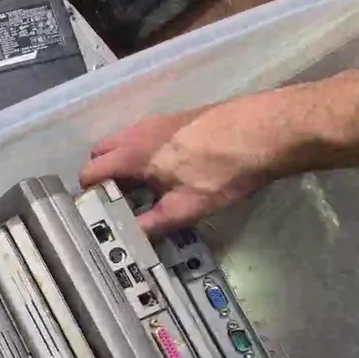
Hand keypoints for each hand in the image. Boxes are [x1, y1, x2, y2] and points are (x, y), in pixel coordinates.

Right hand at [80, 98, 284, 232]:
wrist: (269, 130)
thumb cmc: (223, 171)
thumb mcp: (186, 208)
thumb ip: (152, 224)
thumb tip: (130, 239)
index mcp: (132, 154)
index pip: (90, 171)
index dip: (88, 194)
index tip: (100, 214)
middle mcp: (139, 132)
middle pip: (102, 153)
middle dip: (103, 177)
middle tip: (122, 202)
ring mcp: (160, 121)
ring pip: (126, 143)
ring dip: (126, 165)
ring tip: (148, 190)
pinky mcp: (182, 118)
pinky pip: (148, 138)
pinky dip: (146, 155)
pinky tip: (172, 172)